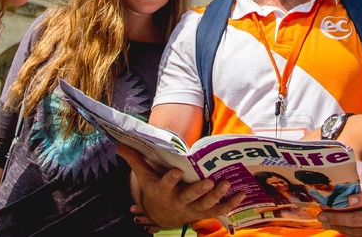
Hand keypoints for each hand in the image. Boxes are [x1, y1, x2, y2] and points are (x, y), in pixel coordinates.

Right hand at [117, 145, 245, 227]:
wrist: (160, 216)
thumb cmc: (153, 191)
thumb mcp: (143, 177)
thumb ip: (135, 160)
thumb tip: (119, 145)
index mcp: (163, 192)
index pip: (166, 185)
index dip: (170, 179)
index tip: (176, 171)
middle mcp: (178, 202)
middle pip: (190, 197)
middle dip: (199, 190)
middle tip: (209, 181)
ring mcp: (192, 209)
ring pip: (205, 204)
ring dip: (217, 195)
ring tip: (226, 183)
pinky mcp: (203, 212)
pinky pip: (218, 211)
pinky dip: (230, 204)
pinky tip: (241, 194)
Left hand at [316, 183, 361, 235]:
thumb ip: (357, 189)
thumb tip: (334, 190)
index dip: (359, 199)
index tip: (347, 200)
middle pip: (360, 219)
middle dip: (338, 217)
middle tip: (323, 215)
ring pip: (359, 231)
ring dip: (340, 226)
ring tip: (326, 222)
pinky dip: (348, 232)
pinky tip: (338, 226)